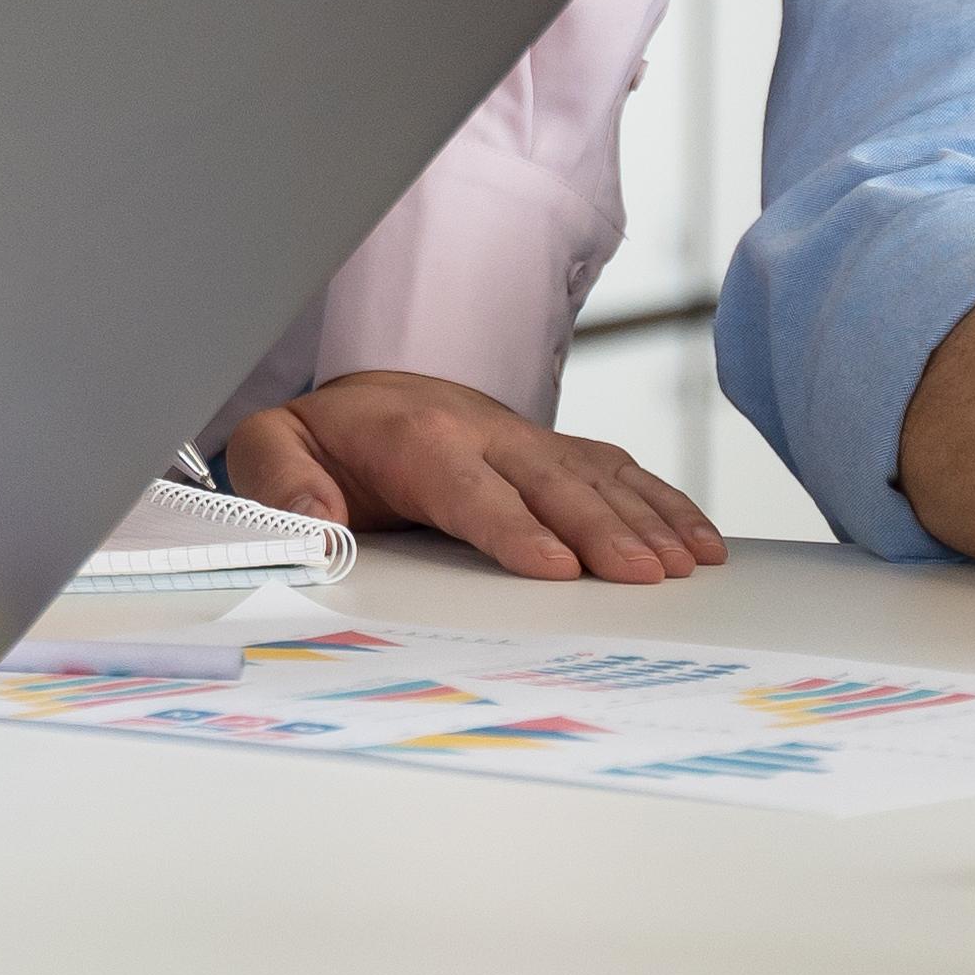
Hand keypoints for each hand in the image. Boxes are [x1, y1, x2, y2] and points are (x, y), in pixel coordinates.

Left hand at [209, 370, 726, 581]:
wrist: (365, 397)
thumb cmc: (324, 440)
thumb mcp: (273, 450)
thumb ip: (284, 485)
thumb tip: (315, 527)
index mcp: (418, 440)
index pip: (471, 489)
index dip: (514, 527)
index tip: (555, 566)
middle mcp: (485, 433)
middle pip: (552, 483)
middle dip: (601, 529)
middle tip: (642, 578)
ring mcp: (528, 439)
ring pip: (598, 475)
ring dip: (646, 519)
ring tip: (686, 566)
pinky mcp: (556, 451)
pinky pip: (619, 471)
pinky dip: (665, 503)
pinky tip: (700, 541)